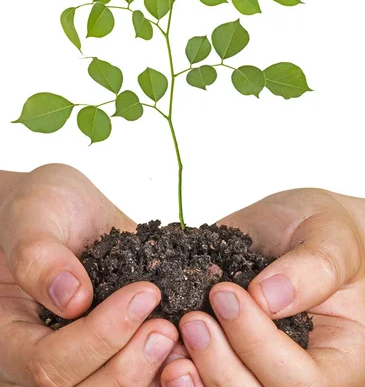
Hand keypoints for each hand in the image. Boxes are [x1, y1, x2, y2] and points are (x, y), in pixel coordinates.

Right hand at [0, 164, 178, 385]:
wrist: (67, 207)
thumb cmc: (41, 206)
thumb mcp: (33, 215)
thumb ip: (39, 255)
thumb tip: (72, 298)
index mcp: (11, 334)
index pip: (48, 363)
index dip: (98, 338)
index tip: (143, 295)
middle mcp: (41, 356)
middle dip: (128, 366)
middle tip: (166, 329)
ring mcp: (79, 357)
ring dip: (149, 375)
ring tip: (179, 336)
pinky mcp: (111, 348)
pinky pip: (135, 375)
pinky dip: (162, 369)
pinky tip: (188, 346)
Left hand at [160, 188, 364, 385]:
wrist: (297, 225)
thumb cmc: (325, 230)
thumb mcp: (331, 238)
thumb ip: (312, 269)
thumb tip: (266, 297)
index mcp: (335, 356)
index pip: (303, 381)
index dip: (259, 346)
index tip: (227, 294)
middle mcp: (294, 370)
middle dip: (220, 366)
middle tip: (194, 320)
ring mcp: (256, 364)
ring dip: (195, 374)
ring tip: (173, 334)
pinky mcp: (225, 350)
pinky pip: (201, 377)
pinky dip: (178, 370)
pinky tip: (163, 349)